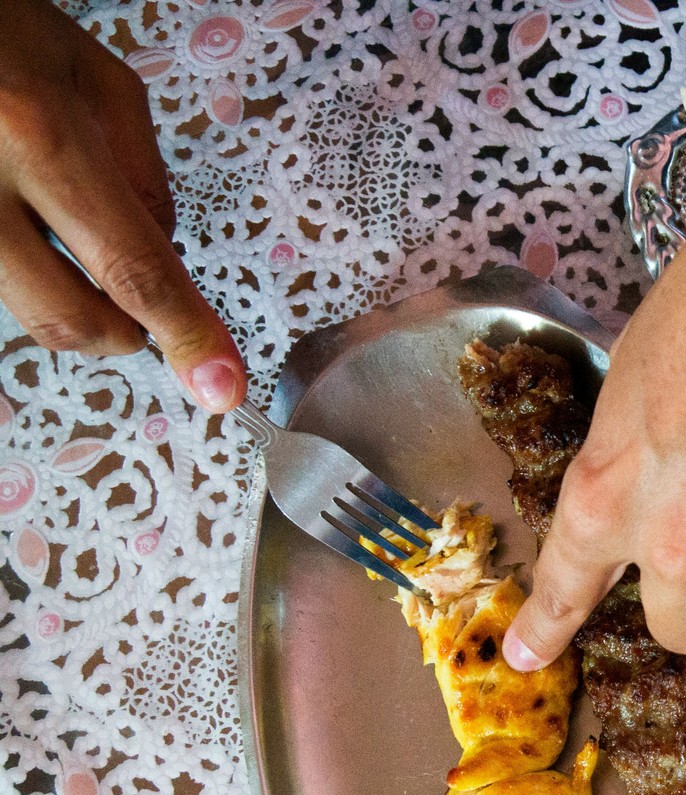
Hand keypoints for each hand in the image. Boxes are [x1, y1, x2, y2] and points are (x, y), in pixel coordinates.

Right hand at [0, 0, 244, 410]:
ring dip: (69, 294)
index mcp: (37, 133)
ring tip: (68, 225)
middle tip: (146, 309)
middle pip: (68, 317)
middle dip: (125, 333)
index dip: (185, 336)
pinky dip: (25, 268)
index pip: (132, 268)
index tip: (222, 388)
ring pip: (23, 308)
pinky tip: (29, 220)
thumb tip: (164, 257)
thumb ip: (140, 173)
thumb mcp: (90, 75)